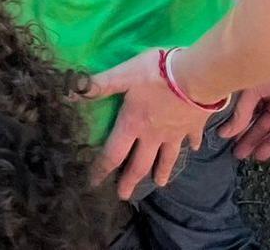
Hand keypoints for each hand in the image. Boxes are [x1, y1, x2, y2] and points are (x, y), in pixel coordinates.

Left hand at [82, 50, 217, 198]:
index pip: (113, 153)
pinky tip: (194, 149)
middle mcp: (153, 135)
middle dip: (130, 181)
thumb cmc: (156, 73)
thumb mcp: (123, 75)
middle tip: (124, 196)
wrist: (197, 76)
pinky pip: (191, 139)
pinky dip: (192, 145)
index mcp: (133, 124)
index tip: (95, 183)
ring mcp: (175, 133)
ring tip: (159, 183)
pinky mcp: (194, 126)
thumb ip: (100, 84)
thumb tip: (72, 93)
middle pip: (140, 164)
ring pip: (167, 158)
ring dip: (162, 171)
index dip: (102, 169)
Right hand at [221, 67, 269, 160]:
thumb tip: (226, 132)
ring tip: (242, 155)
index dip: (233, 121)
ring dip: (255, 142)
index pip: (242, 108)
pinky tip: (261, 155)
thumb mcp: (252, 89)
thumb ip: (241, 112)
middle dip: (243, 135)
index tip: (221, 135)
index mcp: (257, 85)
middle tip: (231, 150)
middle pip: (254, 120)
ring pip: (266, 129)